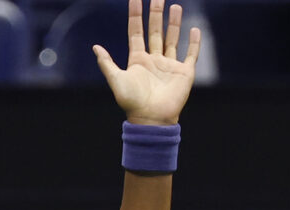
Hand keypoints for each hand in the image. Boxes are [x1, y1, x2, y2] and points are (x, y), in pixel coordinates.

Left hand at [93, 0, 200, 125]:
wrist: (151, 119)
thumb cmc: (132, 102)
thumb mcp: (116, 80)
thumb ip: (107, 63)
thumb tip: (95, 47)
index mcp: (138, 60)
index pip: (136, 31)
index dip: (136, 15)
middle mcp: (154, 60)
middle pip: (155, 31)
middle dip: (156, 13)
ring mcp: (169, 66)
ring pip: (172, 39)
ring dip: (174, 23)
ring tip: (175, 6)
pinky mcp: (184, 73)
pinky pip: (190, 54)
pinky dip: (194, 42)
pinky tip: (194, 29)